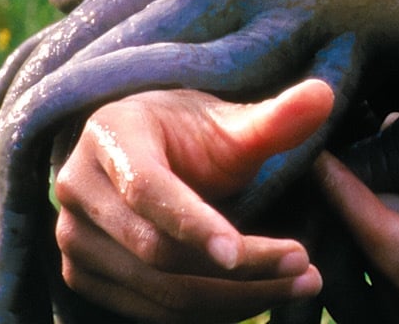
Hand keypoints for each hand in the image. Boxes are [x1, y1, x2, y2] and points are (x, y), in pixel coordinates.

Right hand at [53, 80, 333, 322]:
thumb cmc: (193, 133)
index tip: (242, 252)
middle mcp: (78, 190)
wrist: (149, 153)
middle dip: (239, 270)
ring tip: (302, 284)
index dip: (193, 223)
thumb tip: (324, 96)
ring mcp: (74, 239)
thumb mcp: (231, 122)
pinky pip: (151, 312)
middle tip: (306, 268)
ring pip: (158, 291)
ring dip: (235, 299)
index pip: (148, 189)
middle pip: (157, 252)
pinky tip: (260, 297)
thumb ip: (275, 118)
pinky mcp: (84, 276)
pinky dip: (212, 312)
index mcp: (110, 136)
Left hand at [318, 63, 398, 323]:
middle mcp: (391, 274)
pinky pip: (393, 254)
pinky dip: (396, 220)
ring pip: (372, 234)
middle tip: (349, 112)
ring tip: (381, 146)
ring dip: (375, 194)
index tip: (315, 106)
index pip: (342, 188)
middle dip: (351, 163)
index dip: (324, 147)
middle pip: (351, 209)